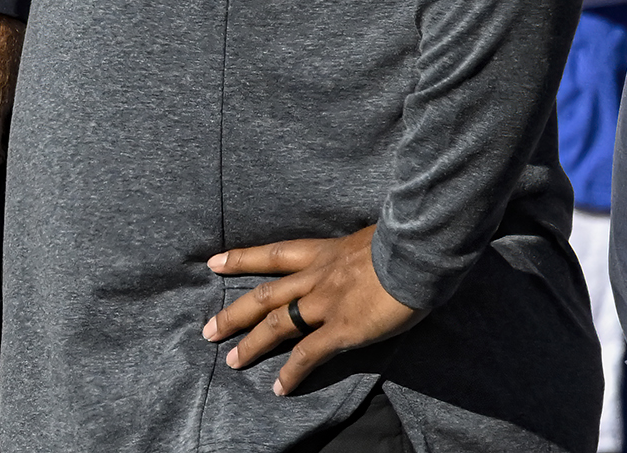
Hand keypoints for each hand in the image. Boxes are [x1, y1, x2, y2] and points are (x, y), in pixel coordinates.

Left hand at [202, 225, 425, 395]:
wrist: (418, 250)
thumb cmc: (405, 240)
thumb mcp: (373, 237)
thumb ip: (359, 252)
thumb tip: (365, 256)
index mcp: (325, 252)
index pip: (274, 254)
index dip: (242, 259)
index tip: (214, 263)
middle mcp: (317, 277)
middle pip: (264, 296)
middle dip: (234, 314)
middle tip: (208, 330)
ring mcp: (326, 304)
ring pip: (277, 326)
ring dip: (251, 345)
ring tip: (231, 361)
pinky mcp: (342, 329)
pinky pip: (309, 355)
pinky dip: (292, 373)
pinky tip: (280, 389)